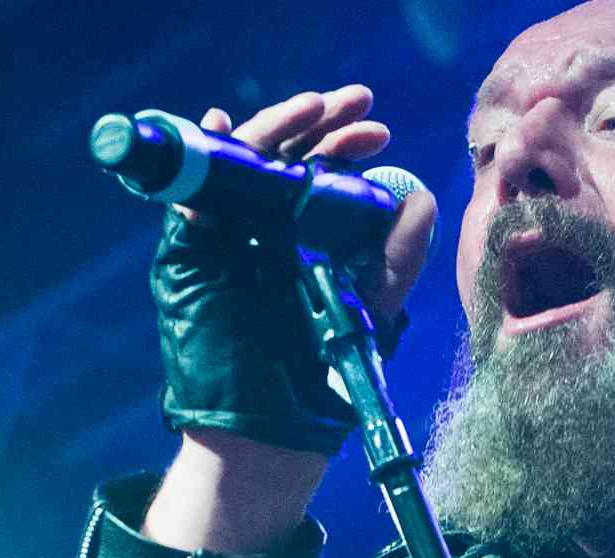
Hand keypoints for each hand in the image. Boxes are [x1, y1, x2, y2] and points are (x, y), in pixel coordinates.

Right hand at [184, 89, 435, 328]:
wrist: (277, 400)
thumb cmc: (327, 353)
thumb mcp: (375, 298)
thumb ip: (401, 252)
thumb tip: (422, 198)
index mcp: (310, 221)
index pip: (325, 165)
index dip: (349, 141)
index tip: (380, 133)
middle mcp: (271, 214)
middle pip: (289, 150)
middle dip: (321, 119)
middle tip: (356, 101)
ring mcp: (234, 222)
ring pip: (247, 157)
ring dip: (277, 123)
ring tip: (311, 107)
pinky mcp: (197, 238)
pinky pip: (193, 187)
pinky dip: (205, 151)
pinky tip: (220, 123)